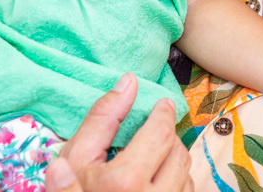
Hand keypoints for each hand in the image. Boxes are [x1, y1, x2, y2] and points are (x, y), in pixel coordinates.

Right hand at [0, 74, 191, 191]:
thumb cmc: (76, 191)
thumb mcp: (75, 158)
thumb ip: (100, 120)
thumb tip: (126, 83)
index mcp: (125, 180)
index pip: (161, 132)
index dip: (163, 112)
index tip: (161, 103)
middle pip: (178, 151)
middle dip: (167, 134)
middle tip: (155, 127)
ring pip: (187, 174)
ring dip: (174, 159)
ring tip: (155, 154)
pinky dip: (177, 181)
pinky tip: (158, 179)